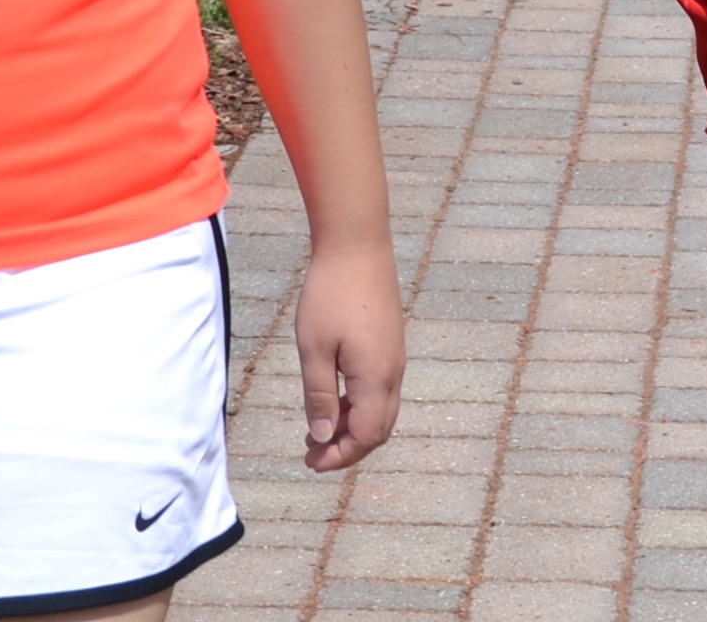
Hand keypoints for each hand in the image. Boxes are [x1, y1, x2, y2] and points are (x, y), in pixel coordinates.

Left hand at [293, 233, 405, 472]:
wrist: (357, 245)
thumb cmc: (330, 295)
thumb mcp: (314, 348)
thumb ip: (319, 395)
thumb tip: (323, 435)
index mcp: (376, 377)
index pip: (365, 435)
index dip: (339, 455)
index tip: (311, 462)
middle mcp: (393, 372)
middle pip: (378, 429)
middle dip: (348, 447)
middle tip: (313, 453)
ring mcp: (395, 356)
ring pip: (381, 409)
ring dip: (353, 426)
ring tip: (318, 429)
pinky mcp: (390, 342)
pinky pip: (381, 389)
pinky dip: (359, 404)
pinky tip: (333, 397)